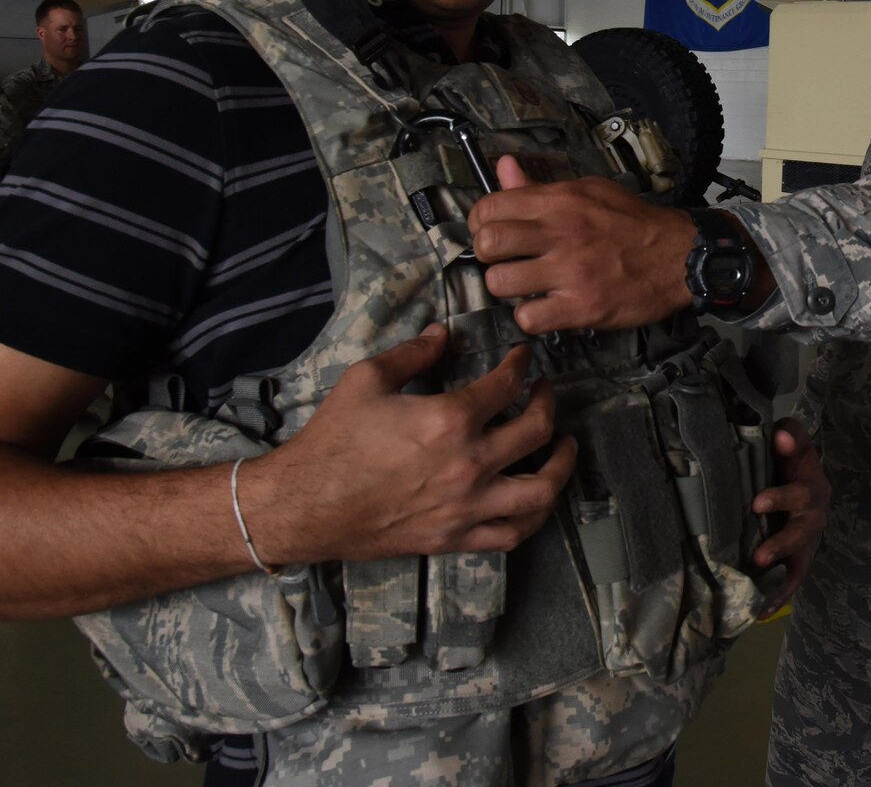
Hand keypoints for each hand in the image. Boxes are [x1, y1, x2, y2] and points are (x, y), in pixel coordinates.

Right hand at [236, 324, 575, 564]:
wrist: (304, 505)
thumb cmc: (333, 440)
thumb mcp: (367, 379)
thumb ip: (413, 352)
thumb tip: (443, 333)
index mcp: (449, 420)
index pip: (507, 385)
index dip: (520, 366)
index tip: (522, 359)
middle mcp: (469, 464)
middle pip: (536, 431)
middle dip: (548, 403)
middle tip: (544, 392)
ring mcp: (466, 506)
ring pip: (539, 490)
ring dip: (561, 464)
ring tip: (565, 446)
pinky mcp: (455, 537)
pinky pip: (511, 534)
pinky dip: (533, 517)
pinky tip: (537, 500)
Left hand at [468, 155, 694, 332]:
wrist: (680, 256)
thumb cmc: (634, 223)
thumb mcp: (589, 190)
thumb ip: (541, 186)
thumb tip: (504, 167)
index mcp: (560, 201)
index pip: (490, 207)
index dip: (480, 223)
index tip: (491, 233)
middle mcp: (561, 233)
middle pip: (487, 244)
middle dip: (487, 255)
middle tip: (504, 260)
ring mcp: (570, 272)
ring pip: (500, 283)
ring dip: (507, 288)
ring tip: (525, 286)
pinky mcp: (582, 307)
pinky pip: (528, 318)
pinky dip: (530, 317)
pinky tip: (544, 308)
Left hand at [750, 418, 827, 618]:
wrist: (795, 475)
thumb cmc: (789, 459)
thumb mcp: (792, 442)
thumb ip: (790, 435)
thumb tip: (781, 436)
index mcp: (813, 487)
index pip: (803, 492)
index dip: (782, 498)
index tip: (756, 503)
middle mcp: (815, 517)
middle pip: (802, 533)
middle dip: (780, 545)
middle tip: (759, 555)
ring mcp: (808, 541)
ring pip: (799, 561)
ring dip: (780, 577)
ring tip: (758, 585)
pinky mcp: (798, 559)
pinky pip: (791, 581)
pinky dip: (778, 597)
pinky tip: (759, 614)